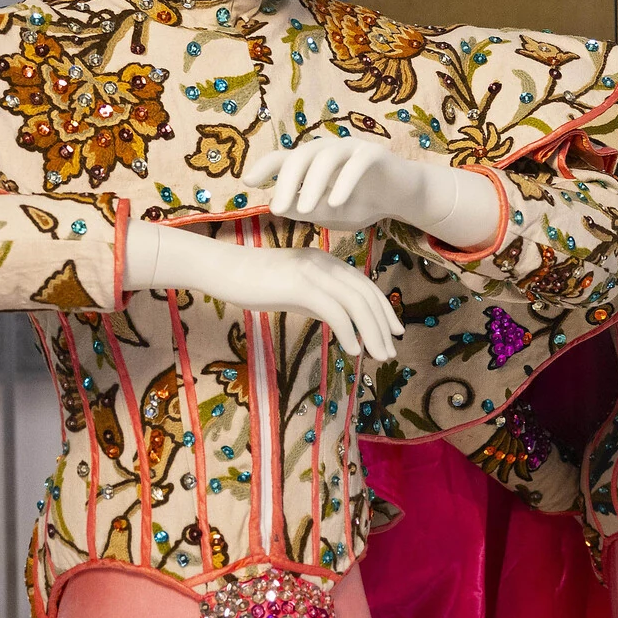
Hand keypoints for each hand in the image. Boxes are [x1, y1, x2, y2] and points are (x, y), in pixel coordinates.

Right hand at [123, 225, 401, 362]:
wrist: (223, 269)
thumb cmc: (253, 281)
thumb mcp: (292, 288)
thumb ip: (317, 299)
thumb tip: (340, 321)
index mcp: (326, 262)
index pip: (364, 285)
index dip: (384, 308)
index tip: (395, 330)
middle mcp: (325, 263)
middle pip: (366, 294)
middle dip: (383, 324)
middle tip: (391, 351)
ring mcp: (313, 272)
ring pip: (356, 303)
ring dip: (372, 331)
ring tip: (378, 355)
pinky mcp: (300, 285)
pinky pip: (334, 310)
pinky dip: (348, 330)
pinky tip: (352, 349)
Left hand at [250, 136, 499, 245]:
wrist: (403, 198)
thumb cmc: (363, 203)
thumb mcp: (329, 213)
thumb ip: (306, 209)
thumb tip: (280, 207)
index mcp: (314, 162)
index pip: (284, 159)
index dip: (264, 167)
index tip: (247, 183)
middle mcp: (329, 149)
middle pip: (301, 155)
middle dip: (286, 182)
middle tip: (277, 209)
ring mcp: (352, 148)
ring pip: (326, 157)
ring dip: (312, 184)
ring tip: (304, 211)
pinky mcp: (375, 153)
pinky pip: (356, 164)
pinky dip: (344, 182)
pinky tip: (337, 202)